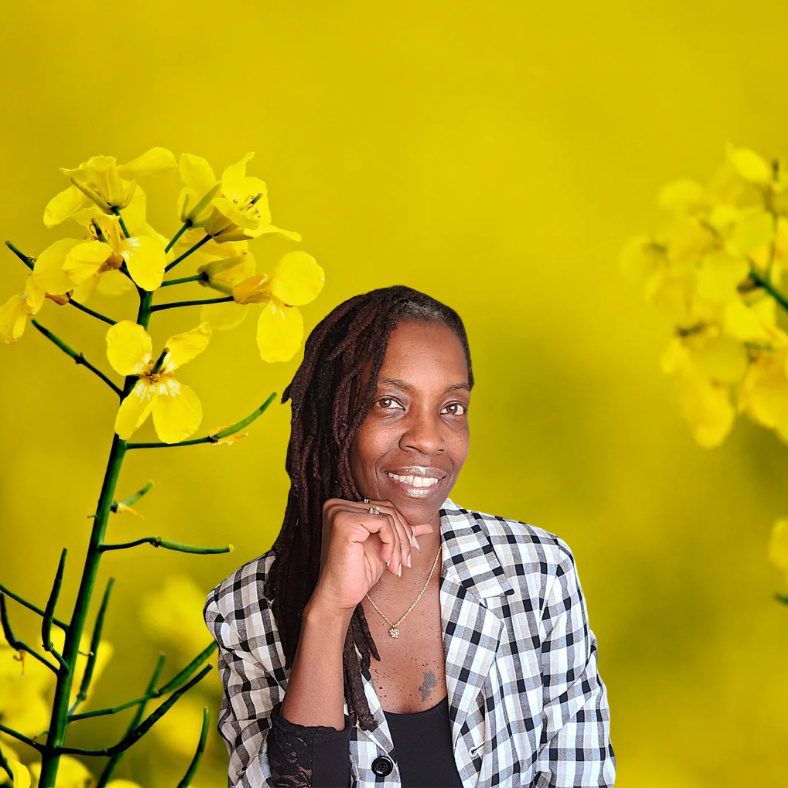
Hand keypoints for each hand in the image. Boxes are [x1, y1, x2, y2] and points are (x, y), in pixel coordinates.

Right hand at [310, 497, 434, 611]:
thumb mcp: (384, 548)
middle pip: (387, 510)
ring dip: (399, 544)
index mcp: (341, 507)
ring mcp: (339, 512)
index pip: (383, 507)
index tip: (411, 551)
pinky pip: (383, 523)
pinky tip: (386, 560)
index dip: (402, 528)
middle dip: (403, 537)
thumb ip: (400, 534)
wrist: (338, 597)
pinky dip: (391, 543)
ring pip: (387, 517)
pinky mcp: (345, 522)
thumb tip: (428, 526)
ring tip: (397, 566)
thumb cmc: (357, 574)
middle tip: (406, 561)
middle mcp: (336, 505)